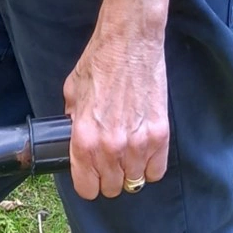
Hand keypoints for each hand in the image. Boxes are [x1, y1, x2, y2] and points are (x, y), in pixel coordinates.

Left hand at [62, 22, 168, 199]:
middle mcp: (111, 147)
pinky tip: (144, 156)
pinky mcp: (161, 134)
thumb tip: (73, 138)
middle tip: (109, 166)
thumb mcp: (71, 96)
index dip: (88, 185)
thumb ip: (72, 123)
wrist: (130, 44)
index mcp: (84, 140)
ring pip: (135, 182)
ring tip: (127, 158)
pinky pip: (157, 171)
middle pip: (112, 188)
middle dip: (108, 180)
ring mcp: (138, 143)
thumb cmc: (99, 65)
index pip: (87, 188)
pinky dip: (150, 167)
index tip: (90, 178)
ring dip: (130, 173)